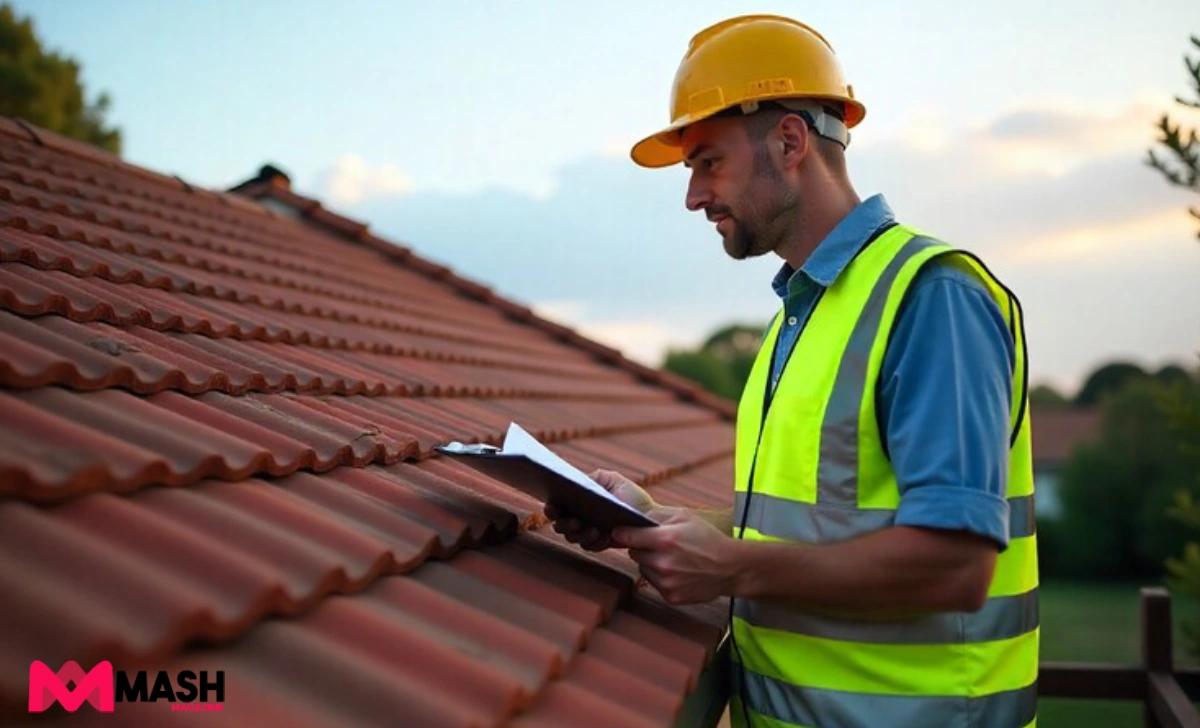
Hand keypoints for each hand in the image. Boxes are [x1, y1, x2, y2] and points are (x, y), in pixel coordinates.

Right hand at [545, 469, 655, 550]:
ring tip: (594, 529)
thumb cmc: (630, 496)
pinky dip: (596, 542)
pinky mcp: (599, 544)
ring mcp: (587, 533)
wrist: (650, 516)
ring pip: (573, 538)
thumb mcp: (613, 480)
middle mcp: (578, 518)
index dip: (551, 508)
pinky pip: (591, 546)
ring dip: (581, 534)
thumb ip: (595, 478)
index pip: (557, 507)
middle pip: (560, 525)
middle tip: (575, 521)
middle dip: (565, 524)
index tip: (553, 507)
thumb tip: (578, 481)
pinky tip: (605, 537)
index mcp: (577, 502)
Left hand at [612, 508, 740, 604]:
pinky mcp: (670, 596)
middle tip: (660, 545)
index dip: (622, 533)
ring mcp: (666, 582)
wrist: (730, 567)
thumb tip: (634, 518)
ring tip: (672, 558)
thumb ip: (657, 516)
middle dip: (642, 548)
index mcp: (665, 540)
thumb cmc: (708, 538)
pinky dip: (661, 577)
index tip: (620, 532)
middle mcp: (662, 563)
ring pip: (643, 569)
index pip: (627, 537)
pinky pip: (654, 583)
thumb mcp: (685, 516)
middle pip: (634, 553)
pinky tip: (678, 571)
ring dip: (651, 563)